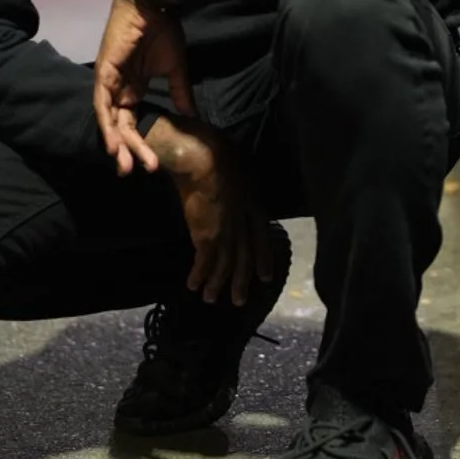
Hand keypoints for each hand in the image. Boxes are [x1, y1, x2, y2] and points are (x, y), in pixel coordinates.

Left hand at [93, 0, 193, 176]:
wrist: (155, 6)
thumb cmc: (164, 31)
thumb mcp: (176, 68)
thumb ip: (180, 92)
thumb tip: (191, 115)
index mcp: (133, 87)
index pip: (132, 120)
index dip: (138, 142)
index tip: (149, 163)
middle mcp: (118, 87)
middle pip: (120, 125)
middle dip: (127, 150)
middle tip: (134, 172)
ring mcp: (109, 80)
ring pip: (109, 119)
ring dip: (116, 142)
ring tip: (124, 164)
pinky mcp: (104, 72)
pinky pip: (101, 102)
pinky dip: (105, 123)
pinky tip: (112, 142)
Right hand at [145, 116, 276, 306]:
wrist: (204, 161)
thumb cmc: (218, 157)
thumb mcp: (238, 174)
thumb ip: (237, 191)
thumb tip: (230, 195)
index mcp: (254, 208)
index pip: (262, 240)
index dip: (264, 260)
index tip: (266, 277)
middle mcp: (244, 224)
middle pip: (245, 259)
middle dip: (241, 281)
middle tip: (239, 300)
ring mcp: (227, 233)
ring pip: (225, 266)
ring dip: (217, 285)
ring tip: (211, 299)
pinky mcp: (208, 237)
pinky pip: (205, 263)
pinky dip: (199, 276)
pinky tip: (193, 285)